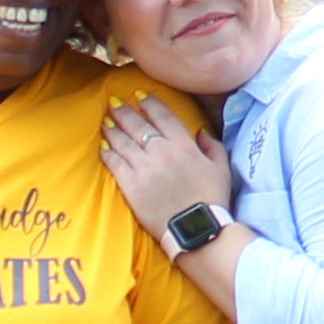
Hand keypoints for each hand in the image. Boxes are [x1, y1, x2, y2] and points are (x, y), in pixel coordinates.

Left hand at [99, 95, 233, 239]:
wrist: (195, 227)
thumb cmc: (211, 198)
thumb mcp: (221, 167)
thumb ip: (212, 145)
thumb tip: (200, 131)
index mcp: (182, 144)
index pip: (161, 115)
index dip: (149, 103)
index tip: (139, 95)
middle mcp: (160, 151)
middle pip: (136, 124)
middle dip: (124, 111)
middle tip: (114, 103)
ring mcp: (142, 167)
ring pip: (122, 141)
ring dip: (112, 129)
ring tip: (106, 121)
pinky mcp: (130, 185)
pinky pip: (114, 163)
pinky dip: (107, 152)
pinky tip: (103, 147)